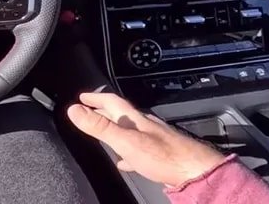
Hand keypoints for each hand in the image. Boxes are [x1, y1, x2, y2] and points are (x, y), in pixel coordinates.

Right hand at [67, 92, 225, 187]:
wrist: (195, 171)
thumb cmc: (163, 156)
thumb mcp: (124, 140)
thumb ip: (100, 126)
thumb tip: (74, 110)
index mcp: (134, 119)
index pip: (111, 101)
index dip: (95, 97)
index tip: (82, 97)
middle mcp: (145, 125)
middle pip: (121, 114)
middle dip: (104, 111)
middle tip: (90, 110)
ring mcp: (155, 138)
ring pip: (130, 130)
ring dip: (116, 129)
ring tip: (105, 133)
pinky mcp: (162, 154)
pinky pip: (140, 148)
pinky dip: (128, 151)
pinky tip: (126, 160)